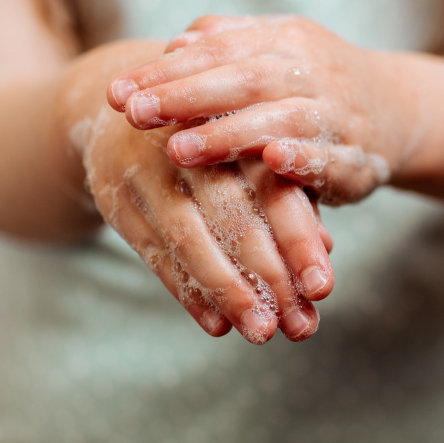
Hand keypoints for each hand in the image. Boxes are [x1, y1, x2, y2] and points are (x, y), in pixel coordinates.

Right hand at [74, 94, 333, 343]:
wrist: (129, 110)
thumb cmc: (218, 144)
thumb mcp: (257, 159)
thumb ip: (292, 198)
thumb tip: (327, 250)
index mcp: (238, 128)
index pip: (275, 190)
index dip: (300, 241)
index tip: (322, 290)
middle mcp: (193, 146)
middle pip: (236, 218)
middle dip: (271, 277)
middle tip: (301, 327)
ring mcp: (147, 171)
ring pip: (192, 240)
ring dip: (230, 293)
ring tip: (262, 332)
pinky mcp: (116, 199)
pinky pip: (154, 253)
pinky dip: (187, 292)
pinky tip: (217, 325)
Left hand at [106, 15, 419, 205]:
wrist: (399, 109)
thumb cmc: (319, 80)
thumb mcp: (280, 48)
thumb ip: (230, 42)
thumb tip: (175, 43)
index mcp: (287, 39)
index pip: (218, 50)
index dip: (167, 71)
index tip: (117, 93)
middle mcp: (313, 70)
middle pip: (243, 79)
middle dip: (186, 97)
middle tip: (134, 115)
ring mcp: (338, 113)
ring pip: (281, 119)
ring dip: (230, 134)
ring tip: (180, 150)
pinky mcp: (357, 156)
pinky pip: (329, 156)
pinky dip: (301, 157)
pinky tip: (270, 163)